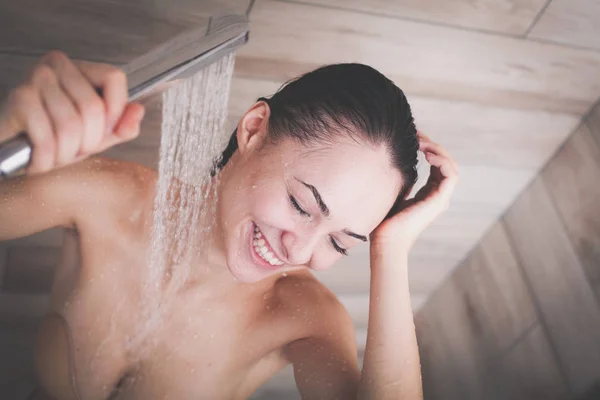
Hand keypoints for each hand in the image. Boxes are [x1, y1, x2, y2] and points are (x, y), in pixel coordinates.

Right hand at [0, 50, 144, 173]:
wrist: (8, 149)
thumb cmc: (49, 138)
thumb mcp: (94, 135)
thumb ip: (120, 126)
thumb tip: (138, 112)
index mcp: (79, 69)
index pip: (114, 77)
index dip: (116, 112)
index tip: (106, 131)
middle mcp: (56, 66)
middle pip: (94, 107)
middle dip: (89, 141)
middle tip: (75, 150)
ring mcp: (36, 79)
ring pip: (72, 125)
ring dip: (66, 153)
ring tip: (56, 155)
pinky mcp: (19, 99)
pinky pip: (48, 137)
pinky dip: (47, 158)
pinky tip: (40, 159)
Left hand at [371, 132, 458, 251]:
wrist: (385, 240)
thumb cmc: (384, 221)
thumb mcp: (392, 192)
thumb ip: (398, 178)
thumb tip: (391, 159)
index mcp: (427, 193)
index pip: (435, 164)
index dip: (427, 147)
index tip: (413, 136)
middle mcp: (436, 195)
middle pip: (444, 162)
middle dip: (433, 145)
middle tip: (417, 134)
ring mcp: (439, 198)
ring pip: (450, 166)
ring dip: (438, 150)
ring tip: (423, 142)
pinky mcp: (439, 200)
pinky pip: (450, 174)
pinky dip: (442, 160)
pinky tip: (427, 154)